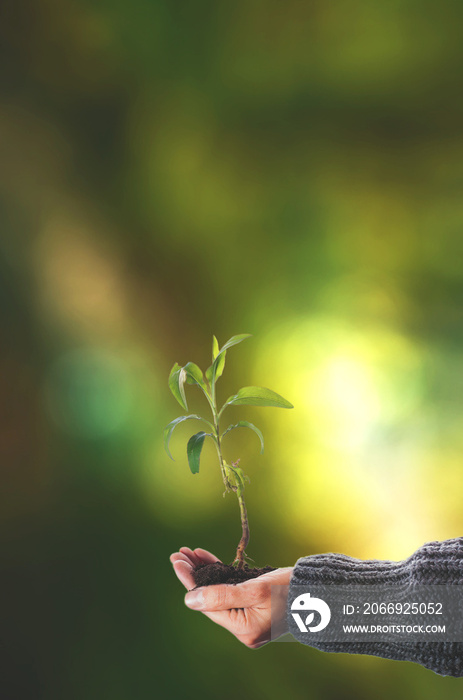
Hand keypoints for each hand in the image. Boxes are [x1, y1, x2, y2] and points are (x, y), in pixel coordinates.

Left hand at [170, 547, 292, 648]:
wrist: (320, 590)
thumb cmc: (290, 589)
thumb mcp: (255, 590)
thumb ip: (222, 595)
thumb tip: (190, 599)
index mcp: (244, 630)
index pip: (208, 603)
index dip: (190, 581)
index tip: (177, 562)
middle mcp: (245, 627)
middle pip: (210, 598)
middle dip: (194, 574)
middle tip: (178, 554)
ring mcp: (250, 616)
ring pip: (218, 591)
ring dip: (204, 571)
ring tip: (188, 553)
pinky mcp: (255, 604)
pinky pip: (230, 589)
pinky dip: (219, 574)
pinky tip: (206, 558)